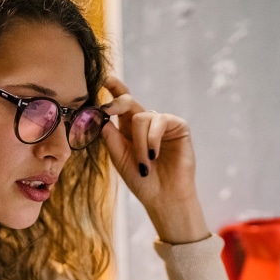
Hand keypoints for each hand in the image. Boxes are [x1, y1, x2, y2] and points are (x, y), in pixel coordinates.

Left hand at [101, 75, 208, 243]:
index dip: (114, 89)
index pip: (120, 105)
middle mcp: (145, 123)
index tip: (104, 80)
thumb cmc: (143, 183)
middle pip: (129, 102)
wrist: (165, 198)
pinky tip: (153, 155)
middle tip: (107, 110)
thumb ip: (111, 140)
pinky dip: (152, 139)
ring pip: (141, 117)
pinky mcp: (177, 126)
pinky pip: (159, 121)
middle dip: (117, 104)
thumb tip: (101, 119)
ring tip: (143, 165)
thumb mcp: (121, 160)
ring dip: (139, 143)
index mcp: (128, 129)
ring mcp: (162, 124)